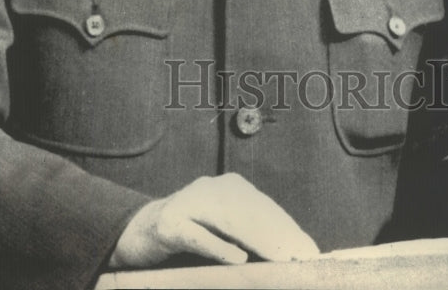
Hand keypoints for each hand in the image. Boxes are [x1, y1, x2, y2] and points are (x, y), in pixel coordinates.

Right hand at [108, 173, 319, 268]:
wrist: (138, 231)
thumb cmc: (188, 235)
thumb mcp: (219, 230)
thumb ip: (246, 235)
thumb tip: (284, 255)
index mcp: (227, 187)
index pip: (264, 208)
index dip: (287, 230)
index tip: (310, 252)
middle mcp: (210, 189)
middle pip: (251, 212)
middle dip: (279, 236)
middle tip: (301, 259)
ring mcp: (188, 203)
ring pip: (228, 220)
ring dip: (258, 241)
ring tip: (280, 260)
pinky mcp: (169, 225)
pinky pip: (197, 235)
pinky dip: (218, 246)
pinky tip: (238, 259)